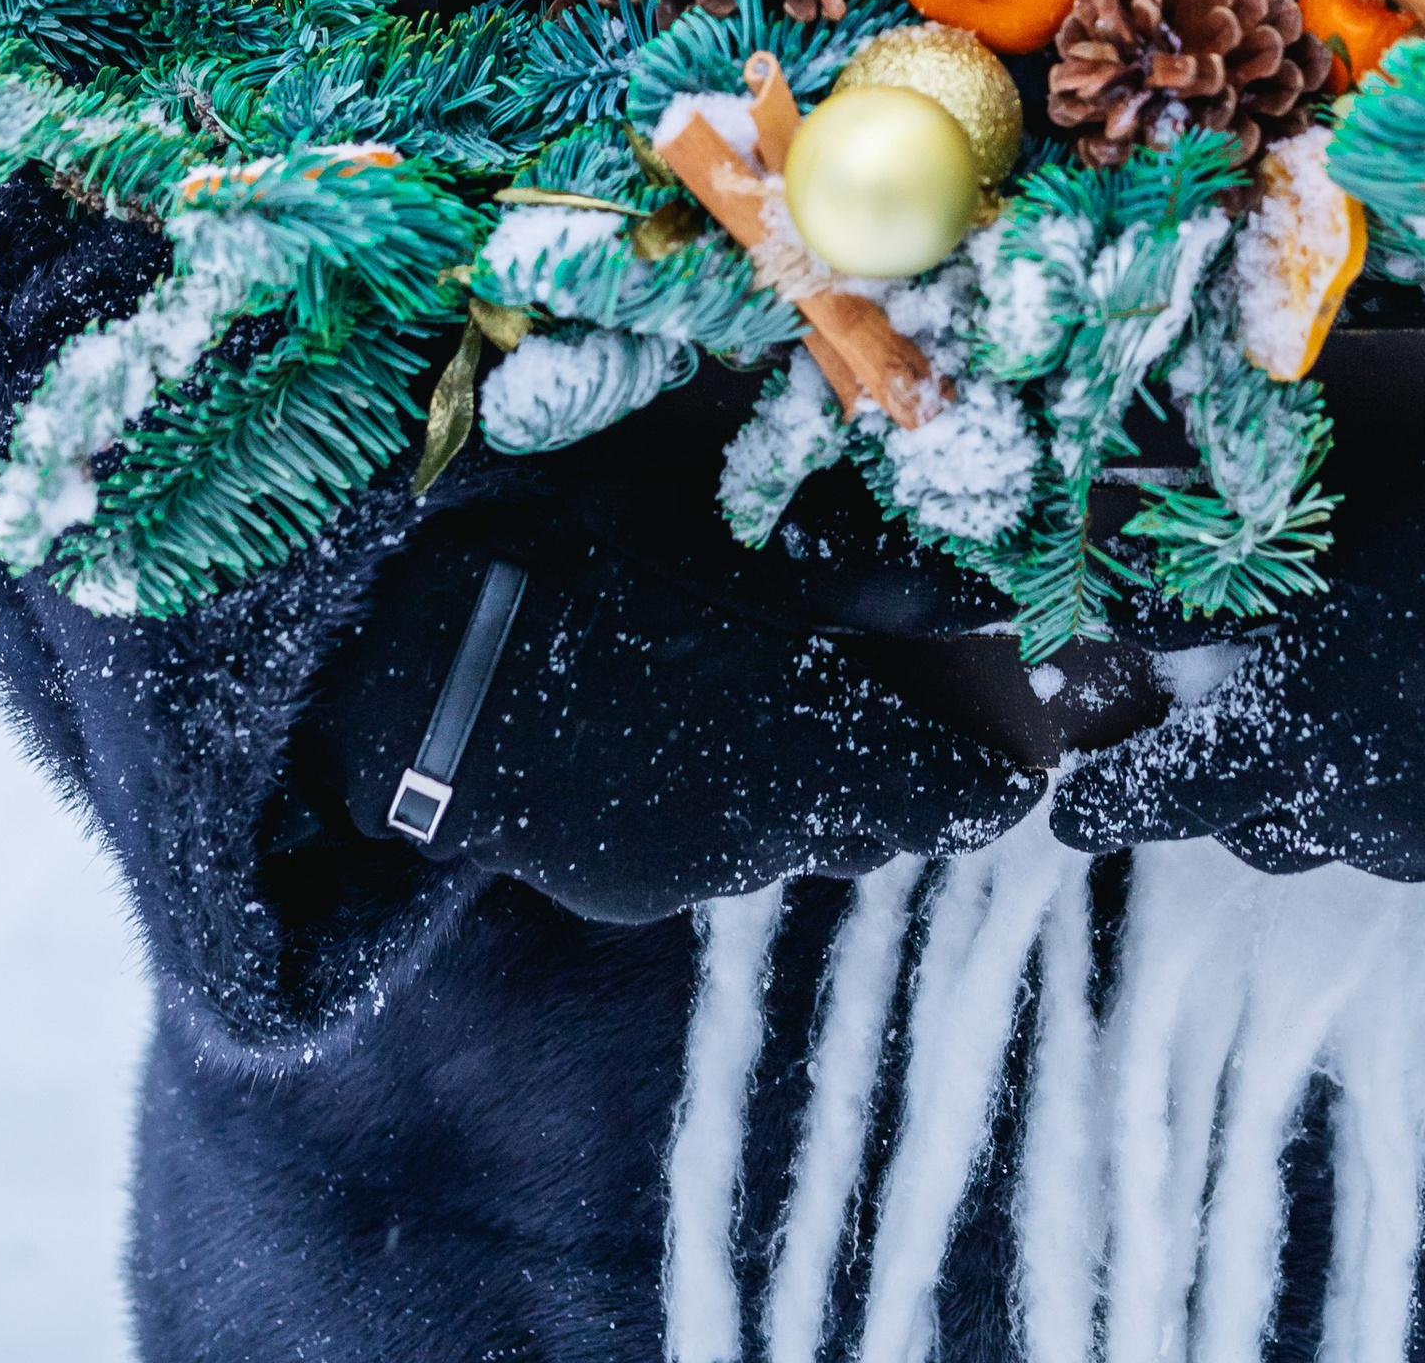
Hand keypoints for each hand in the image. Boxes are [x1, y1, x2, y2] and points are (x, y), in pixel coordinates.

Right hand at [315, 518, 1039, 923]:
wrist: (420, 668)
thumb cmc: (599, 564)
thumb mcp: (743, 534)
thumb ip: (874, 574)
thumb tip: (989, 593)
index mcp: (828, 749)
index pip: (966, 802)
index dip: (990, 773)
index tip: (1004, 744)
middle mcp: (776, 838)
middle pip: (882, 825)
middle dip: (894, 768)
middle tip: (869, 690)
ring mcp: (690, 873)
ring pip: (790, 842)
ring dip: (798, 785)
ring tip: (750, 696)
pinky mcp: (615, 889)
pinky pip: (702, 853)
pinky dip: (708, 802)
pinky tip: (659, 728)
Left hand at [1052, 424, 1424, 879]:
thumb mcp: (1339, 531)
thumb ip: (1229, 580)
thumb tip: (1120, 588)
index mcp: (1301, 724)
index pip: (1164, 791)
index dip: (1108, 801)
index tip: (1070, 806)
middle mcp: (1360, 804)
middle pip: (1250, 826)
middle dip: (1215, 789)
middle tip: (1201, 744)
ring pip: (1339, 836)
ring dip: (1310, 792)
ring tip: (1326, 718)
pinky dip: (1413, 790)